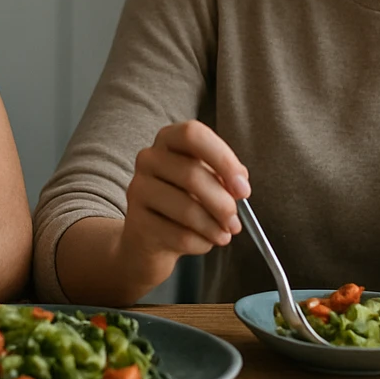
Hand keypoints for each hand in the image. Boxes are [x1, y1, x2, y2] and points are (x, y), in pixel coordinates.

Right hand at [117, 121, 250, 287]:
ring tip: (224, 234)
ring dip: (215, 227)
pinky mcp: (137, 223)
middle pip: (192, 175)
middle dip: (223, 203)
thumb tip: (239, 184)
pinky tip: (203, 242)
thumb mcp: (208, 180)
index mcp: (168, 139)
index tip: (242, 188)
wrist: (151, 237)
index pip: (193, 135)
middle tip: (235, 222)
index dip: (223, 159)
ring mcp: (138, 190)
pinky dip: (201, 243)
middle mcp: (148, 158)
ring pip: (187, 209)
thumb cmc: (186, 200)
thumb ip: (225, 176)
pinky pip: (179, 236)